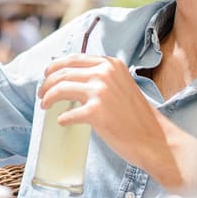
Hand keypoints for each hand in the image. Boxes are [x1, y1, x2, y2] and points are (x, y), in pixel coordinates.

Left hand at [38, 54, 196, 188]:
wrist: (155, 139)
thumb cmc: (137, 116)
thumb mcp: (121, 85)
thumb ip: (102, 78)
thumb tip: (71, 80)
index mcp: (110, 64)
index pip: (73, 58)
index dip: (55, 67)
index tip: (46, 77)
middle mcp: (104, 73)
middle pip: (62, 73)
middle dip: (46, 83)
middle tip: (41, 95)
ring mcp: (100, 92)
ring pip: (60, 89)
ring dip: (48, 98)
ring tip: (44, 105)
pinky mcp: (96, 113)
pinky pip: (68, 114)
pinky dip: (62, 118)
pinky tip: (62, 122)